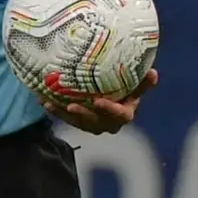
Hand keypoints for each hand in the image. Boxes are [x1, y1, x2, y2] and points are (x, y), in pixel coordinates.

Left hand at [41, 68, 158, 134]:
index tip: (98, 100)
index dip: (108, 109)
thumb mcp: (134, 88)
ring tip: (50, 103)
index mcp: (124, 114)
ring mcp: (92, 125)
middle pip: (95, 121)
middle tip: (71, 105)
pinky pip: (66, 118)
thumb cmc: (125, 93)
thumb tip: (153, 72)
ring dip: (63, 113)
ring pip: (77, 121)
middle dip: (82, 114)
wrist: (112, 103)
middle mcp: (108, 123)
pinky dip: (55, 110)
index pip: (119, 115)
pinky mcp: (79, 123)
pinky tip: (44, 101)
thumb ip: (141, 83)